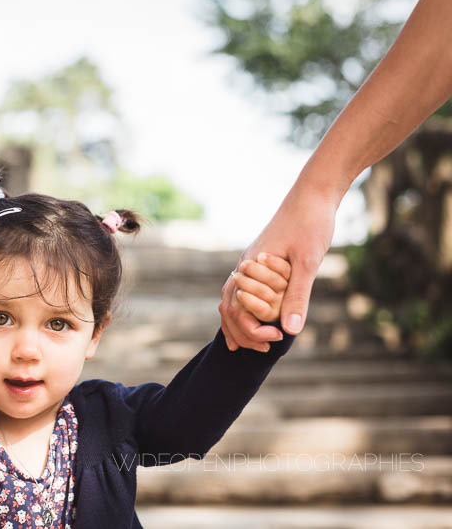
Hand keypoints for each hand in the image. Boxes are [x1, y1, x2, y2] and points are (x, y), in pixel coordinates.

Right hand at [219, 181, 335, 350]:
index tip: (276, 339)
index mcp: (250, 266)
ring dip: (238, 323)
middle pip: (228, 306)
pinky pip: (244, 289)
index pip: (237, 308)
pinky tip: (256, 318)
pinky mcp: (260, 260)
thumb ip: (297, 296)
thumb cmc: (311, 223)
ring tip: (246, 345)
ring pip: (232, 298)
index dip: (251, 329)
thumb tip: (290, 331)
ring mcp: (250, 262)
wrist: (314, 193)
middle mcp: (244, 265)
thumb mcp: (307, 262)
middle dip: (240, 331)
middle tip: (262, 350)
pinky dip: (244, 308)